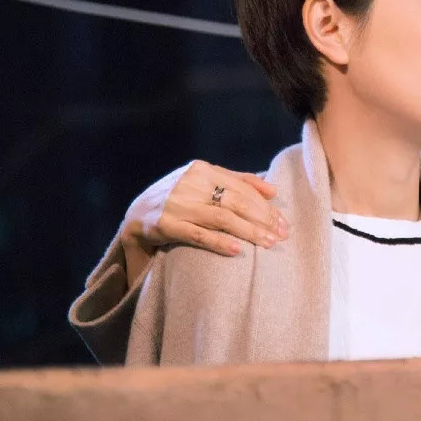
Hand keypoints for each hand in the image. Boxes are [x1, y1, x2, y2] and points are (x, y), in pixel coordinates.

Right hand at [119, 160, 287, 259]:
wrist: (137, 214)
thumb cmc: (180, 197)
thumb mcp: (205, 181)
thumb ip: (238, 181)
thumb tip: (273, 190)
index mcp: (203, 170)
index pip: (243, 188)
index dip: (266, 206)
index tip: (283, 222)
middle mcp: (191, 183)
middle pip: (236, 202)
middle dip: (263, 219)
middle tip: (281, 235)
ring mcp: (178, 204)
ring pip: (222, 218)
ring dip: (249, 232)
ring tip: (268, 243)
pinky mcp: (166, 225)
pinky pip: (198, 235)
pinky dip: (220, 242)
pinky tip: (238, 250)